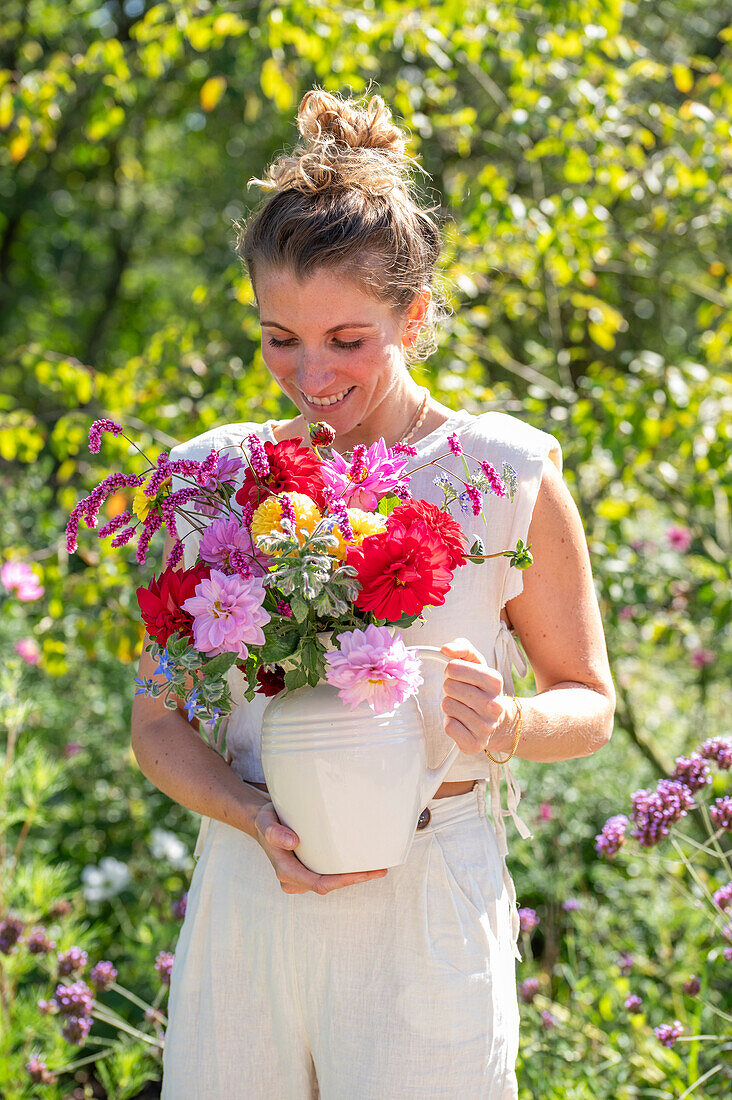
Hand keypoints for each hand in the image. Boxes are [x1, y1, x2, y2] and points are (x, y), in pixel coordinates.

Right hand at [253, 802, 388, 894]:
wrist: (264, 823)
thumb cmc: (266, 821)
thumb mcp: (266, 821)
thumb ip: (275, 832)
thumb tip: (294, 842)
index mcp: (287, 872)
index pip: (320, 884)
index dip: (344, 881)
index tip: (364, 874)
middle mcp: (295, 881)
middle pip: (330, 885)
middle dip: (355, 879)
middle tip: (380, 869)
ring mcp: (302, 878)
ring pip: (331, 882)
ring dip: (352, 876)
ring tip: (378, 866)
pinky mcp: (308, 871)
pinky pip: (328, 875)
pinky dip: (345, 870)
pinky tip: (361, 861)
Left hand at [440, 637, 511, 754]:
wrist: (500, 721)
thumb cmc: (482, 688)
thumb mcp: (477, 663)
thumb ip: (462, 647)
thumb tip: (445, 648)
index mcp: (495, 681)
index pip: (454, 668)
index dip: (452, 670)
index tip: (461, 676)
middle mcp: (494, 705)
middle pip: (449, 687)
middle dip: (450, 688)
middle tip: (462, 693)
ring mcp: (486, 726)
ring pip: (447, 706)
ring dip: (451, 705)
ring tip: (464, 707)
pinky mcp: (475, 743)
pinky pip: (449, 727)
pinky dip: (451, 723)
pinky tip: (463, 722)